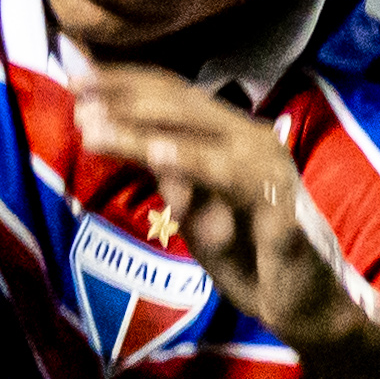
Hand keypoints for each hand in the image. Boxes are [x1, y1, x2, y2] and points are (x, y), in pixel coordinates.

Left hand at [70, 63, 379, 356]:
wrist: (306, 305)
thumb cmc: (250, 257)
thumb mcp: (194, 212)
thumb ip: (166, 175)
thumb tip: (128, 140)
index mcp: (230, 136)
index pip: (172, 95)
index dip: (123, 82)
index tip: (74, 74)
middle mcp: (249, 138)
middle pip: (179, 101)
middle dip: (121, 92)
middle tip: (73, 83)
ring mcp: (266, 166)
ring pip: (194, 133)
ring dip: (138, 127)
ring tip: (91, 123)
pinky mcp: (276, 202)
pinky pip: (227, 177)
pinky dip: (191, 161)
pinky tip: (156, 153)